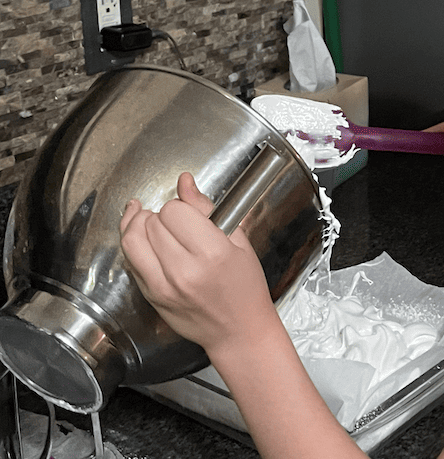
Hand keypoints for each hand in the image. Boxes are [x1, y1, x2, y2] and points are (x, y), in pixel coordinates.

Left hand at [119, 172, 278, 356]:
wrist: (238, 330)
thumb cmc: (245, 288)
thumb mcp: (238, 242)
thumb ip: (207, 209)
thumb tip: (184, 182)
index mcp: (212, 253)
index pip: (174, 210)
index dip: (181, 206)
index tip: (190, 213)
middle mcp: (184, 271)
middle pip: (152, 222)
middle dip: (163, 215)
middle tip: (177, 221)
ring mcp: (163, 286)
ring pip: (132, 239)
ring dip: (141, 225)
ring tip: (153, 222)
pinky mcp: (151, 296)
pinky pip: (130, 260)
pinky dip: (135, 245)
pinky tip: (146, 239)